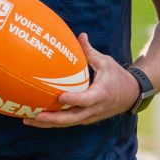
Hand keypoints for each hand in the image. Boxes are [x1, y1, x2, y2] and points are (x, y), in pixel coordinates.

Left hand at [24, 33, 139, 127]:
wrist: (131, 95)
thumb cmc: (118, 76)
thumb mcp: (106, 62)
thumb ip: (90, 52)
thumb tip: (80, 35)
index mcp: (100, 94)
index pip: (85, 100)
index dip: (73, 99)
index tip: (60, 97)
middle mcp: (94, 109)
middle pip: (71, 118)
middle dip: (52, 119)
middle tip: (34, 115)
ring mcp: (89, 116)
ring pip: (67, 123)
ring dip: (48, 123)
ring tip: (28, 120)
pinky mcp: (85, 119)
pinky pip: (68, 122)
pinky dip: (53, 123)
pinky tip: (37, 119)